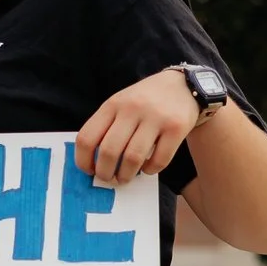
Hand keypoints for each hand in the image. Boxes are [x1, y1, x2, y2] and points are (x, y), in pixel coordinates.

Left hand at [76, 70, 199, 186]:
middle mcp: (132, 108)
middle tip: (108, 179)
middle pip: (109, 151)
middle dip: (105, 173)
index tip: (89, 171)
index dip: (83, 161)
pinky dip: (150, 170)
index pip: (87, 137)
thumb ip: (107, 127)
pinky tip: (147, 168)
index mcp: (112, 104)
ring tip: (125, 178)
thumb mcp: (121, 104)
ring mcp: (155, 117)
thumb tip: (93, 163)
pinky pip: (159, 160)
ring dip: (125, 175)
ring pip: (132, 158)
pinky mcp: (176, 127)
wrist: (183, 86)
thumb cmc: (145, 101)